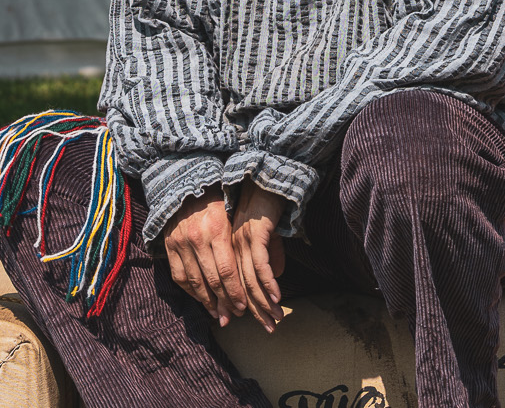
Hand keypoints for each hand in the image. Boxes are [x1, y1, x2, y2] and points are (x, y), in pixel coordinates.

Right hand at [163, 188, 240, 325]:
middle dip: (225, 301)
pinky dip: (190, 291)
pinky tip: (201, 299)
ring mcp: (180, 243)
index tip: (244, 307)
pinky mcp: (169, 247)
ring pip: (194, 281)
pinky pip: (179, 276)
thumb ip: (248, 241)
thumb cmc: (218, 202)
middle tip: (234, 315)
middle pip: (212, 280)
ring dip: (207, 301)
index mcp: (218, 229)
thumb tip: (273, 269)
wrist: (186, 185)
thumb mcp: (236, 215)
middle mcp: (198, 238)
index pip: (227, 270)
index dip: (235, 292)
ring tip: (219, 313)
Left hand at [226, 183, 287, 331]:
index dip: (240, 305)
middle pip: (239, 287)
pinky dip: (269, 284)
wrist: (265, 175)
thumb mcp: (263, 231)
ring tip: (276, 319)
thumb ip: (267, 252)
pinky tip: (277, 298)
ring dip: (264, 303)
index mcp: (226, 247)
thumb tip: (276, 274)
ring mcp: (241, 240)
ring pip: (249, 280)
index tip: (252, 322)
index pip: (230, 284)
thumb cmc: (264, 202)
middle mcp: (230, 246)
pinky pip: (260, 265)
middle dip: (255, 311)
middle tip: (268, 329)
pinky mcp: (255, 234)